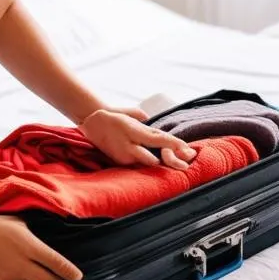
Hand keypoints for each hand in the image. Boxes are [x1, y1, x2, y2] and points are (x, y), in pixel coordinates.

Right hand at [0, 213, 83, 279]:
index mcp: (30, 246)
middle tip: (55, 277)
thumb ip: (33, 235)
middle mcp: (22, 265)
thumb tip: (45, 243)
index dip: (71, 273)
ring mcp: (9, 278)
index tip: (77, 277)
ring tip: (37, 278)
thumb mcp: (17, 222)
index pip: (58, 264)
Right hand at [79, 107, 197, 168]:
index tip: (186, 148)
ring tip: (177, 165)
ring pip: (147, 162)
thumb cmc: (115, 116)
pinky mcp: (120, 162)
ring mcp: (124, 156)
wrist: (92, 123)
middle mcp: (129, 145)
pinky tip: (159, 164)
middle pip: (153, 157)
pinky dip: (148, 164)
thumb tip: (150, 120)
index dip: (173, 144)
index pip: (157, 138)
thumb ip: (143, 119)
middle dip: (169, 161)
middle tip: (185, 165)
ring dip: (160, 163)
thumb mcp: (131, 114)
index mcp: (133, 131)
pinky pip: (138, 164)